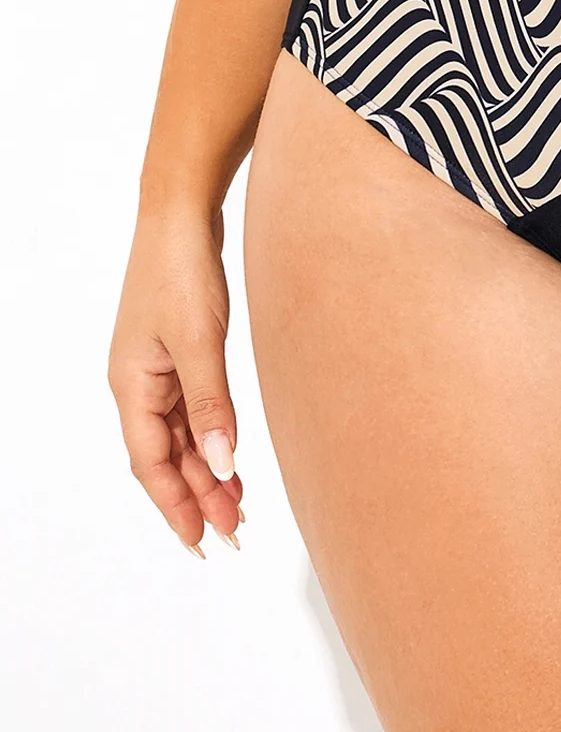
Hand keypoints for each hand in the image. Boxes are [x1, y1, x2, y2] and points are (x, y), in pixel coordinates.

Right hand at [109, 205, 244, 554]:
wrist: (183, 210)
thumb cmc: (183, 269)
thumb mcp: (200, 342)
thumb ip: (210, 406)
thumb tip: (222, 467)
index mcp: (131, 386)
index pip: (150, 464)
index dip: (176, 505)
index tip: (202, 541)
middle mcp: (138, 383)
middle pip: (165, 456)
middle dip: (198, 495)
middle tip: (234, 532)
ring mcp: (158, 367)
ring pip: (180, 435)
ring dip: (207, 468)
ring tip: (238, 505)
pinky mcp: (180, 350)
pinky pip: (191, 409)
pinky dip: (210, 434)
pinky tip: (231, 453)